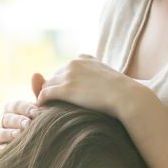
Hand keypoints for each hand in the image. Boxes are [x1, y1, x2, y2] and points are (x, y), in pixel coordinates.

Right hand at [0, 73, 43, 154]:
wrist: (50, 151)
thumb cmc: (45, 127)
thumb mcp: (45, 112)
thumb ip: (40, 95)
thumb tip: (36, 74)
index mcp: (12, 111)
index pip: (12, 106)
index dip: (23, 108)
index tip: (36, 112)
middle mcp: (2, 123)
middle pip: (4, 119)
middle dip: (16, 121)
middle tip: (29, 124)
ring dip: (8, 134)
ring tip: (20, 135)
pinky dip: (1, 149)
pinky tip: (13, 149)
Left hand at [34, 55, 154, 122]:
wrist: (127, 97)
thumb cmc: (123, 93)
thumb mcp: (110, 79)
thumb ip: (99, 80)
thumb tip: (99, 90)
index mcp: (84, 59)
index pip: (66, 69)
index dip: (65, 82)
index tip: (67, 94)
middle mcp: (74, 63)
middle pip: (55, 76)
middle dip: (54, 88)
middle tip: (53, 103)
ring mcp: (69, 75)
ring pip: (48, 85)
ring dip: (46, 95)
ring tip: (46, 107)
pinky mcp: (65, 89)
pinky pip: (45, 93)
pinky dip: (41, 101)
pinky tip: (42, 109)